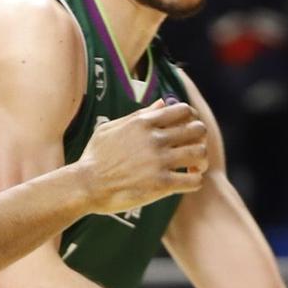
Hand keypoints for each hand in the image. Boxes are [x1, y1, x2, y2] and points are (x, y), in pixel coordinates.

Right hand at [77, 101, 209, 212]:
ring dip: (201, 160)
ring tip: (193, 167)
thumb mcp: (111, 127)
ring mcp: (159, 161)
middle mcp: (155, 139)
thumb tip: (162, 103)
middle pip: (197, 130)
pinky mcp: (161, 184)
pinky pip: (193, 180)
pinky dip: (195, 180)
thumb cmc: (95, 156)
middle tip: (192, 148)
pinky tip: (187, 181)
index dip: (191, 119)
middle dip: (199, 139)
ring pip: (200, 154)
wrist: (86, 185)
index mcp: (144, 122)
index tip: (186, 130)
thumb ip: (139, 115)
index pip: (184, 111)